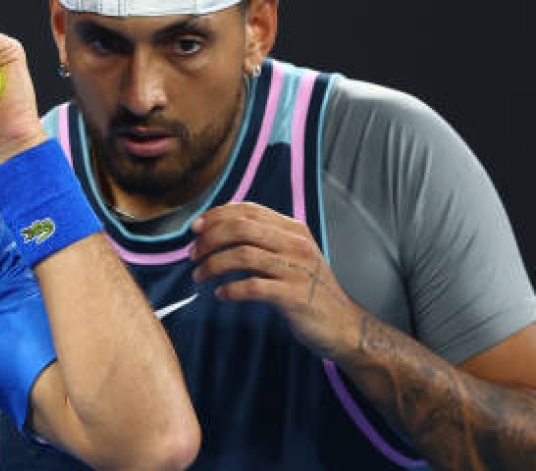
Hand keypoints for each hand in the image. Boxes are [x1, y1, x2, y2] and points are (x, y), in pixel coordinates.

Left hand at [190, 201, 364, 360]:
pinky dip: (230, 289)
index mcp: (293, 229)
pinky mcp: (294, 297)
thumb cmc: (308, 290)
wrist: (343, 325)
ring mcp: (297, 270)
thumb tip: (216, 231)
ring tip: (199, 276)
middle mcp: (296, 244)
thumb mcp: (291, 256)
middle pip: (241, 228)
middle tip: (192, 255)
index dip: (216, 215)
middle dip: (209, 239)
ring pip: (242, 255)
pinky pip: (252, 287)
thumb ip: (262, 241)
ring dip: (213, 265)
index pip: (248, 210)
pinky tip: (220, 294)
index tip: (195, 229)